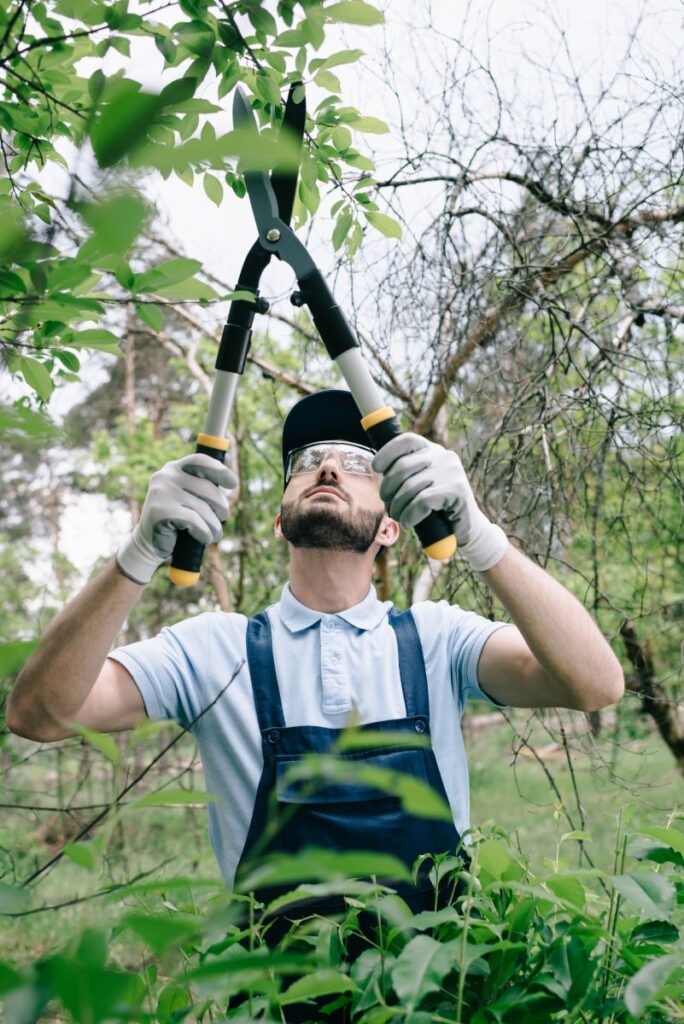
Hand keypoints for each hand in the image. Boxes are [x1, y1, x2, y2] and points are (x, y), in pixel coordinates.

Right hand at [116, 454, 237, 584]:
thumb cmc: (177, 519)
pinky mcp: (160, 511)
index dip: (220, 470)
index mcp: (173, 468)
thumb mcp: (192, 496)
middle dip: (221, 506)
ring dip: (214, 525)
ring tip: (215, 535)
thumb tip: (228, 457)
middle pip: (207, 487)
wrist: (150, 543)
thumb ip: (206, 479)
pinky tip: (205, 538)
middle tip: (223, 518)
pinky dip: (204, 532)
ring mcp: (161, 492)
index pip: (200, 460)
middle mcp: (165, 476)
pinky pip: (194, 521)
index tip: (233, 484)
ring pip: (202, 508)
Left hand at [372, 433, 507, 570]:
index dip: (387, 452)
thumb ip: (405, 473)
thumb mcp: (420, 484)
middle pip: (402, 466)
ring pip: (410, 486)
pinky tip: (409, 522)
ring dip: (398, 506)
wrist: (466, 529)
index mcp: (433, 450)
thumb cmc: (437, 508)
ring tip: (399, 517)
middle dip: (388, 488)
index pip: (406, 441)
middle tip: (389, 506)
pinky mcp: (456, 490)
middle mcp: (443, 456)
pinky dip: (410, 514)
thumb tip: (376, 466)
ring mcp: (451, 472)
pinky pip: (422, 501)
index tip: (376, 467)